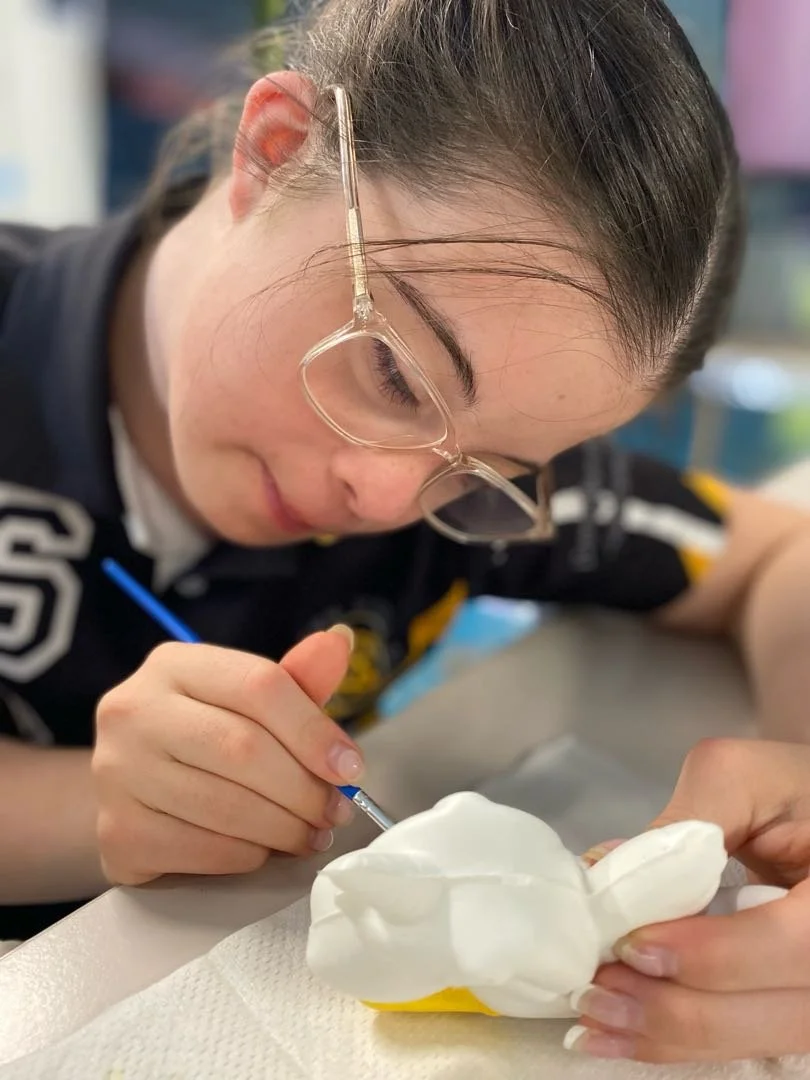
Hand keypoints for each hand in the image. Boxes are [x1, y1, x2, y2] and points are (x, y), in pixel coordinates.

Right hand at [93, 627, 361, 884]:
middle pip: (244, 749)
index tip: (350, 767)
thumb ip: (297, 679)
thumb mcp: (247, 700)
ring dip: (285, 828)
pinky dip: (249, 855)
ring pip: (227, 807)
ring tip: (312, 833)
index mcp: (173, 665)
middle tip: (336, 810)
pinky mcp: (117, 833)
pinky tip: (266, 849)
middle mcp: (133, 711)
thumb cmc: (204, 735)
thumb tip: (339, 642)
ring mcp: (117, 773)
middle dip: (305, 788)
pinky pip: (204, 850)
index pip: (259, 686)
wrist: (135, 787)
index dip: (315, 731)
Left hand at [569, 738, 809, 1062]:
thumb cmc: (790, 787)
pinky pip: (743, 1041)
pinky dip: (680, 1043)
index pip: (794, 945)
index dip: (714, 956)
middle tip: (596, 989)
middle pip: (774, 1012)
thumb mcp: (743, 778)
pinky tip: (620, 1036)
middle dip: (677, 1009)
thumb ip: (685, 822)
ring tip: (594, 1015)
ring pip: (756, 1040)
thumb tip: (604, 874)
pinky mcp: (792, 1008)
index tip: (634, 945)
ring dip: (670, 1036)